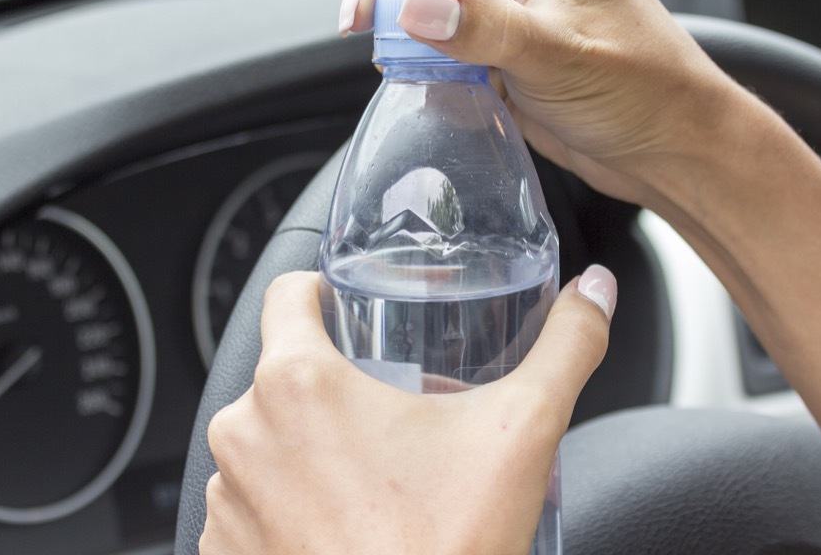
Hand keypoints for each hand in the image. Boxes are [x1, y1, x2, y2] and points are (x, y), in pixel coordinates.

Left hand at [199, 266, 616, 554]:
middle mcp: (245, 432)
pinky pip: (254, 503)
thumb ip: (566, 346)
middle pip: (285, 371)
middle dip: (337, 382)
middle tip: (395, 410)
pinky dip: (290, 504)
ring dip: (311, 445)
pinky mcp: (224, 551)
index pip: (287, 292)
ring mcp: (228, 497)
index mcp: (297, 381)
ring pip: (268, 439)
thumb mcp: (524, 432)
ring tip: (376, 474)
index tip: (357, 312)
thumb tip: (596, 292)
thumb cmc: (447, 548)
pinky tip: (345, 523)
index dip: (325, 292)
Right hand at [340, 0, 743, 206]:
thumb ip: (484, 27)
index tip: (372, 9)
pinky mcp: (481, 22)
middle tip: (399, 47)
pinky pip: (418, 24)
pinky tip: (447, 79)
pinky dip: (416, 54)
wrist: (668, 142)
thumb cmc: (647, 87)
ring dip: (403, 31)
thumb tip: (410, 7)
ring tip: (443, 69)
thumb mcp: (563, 57)